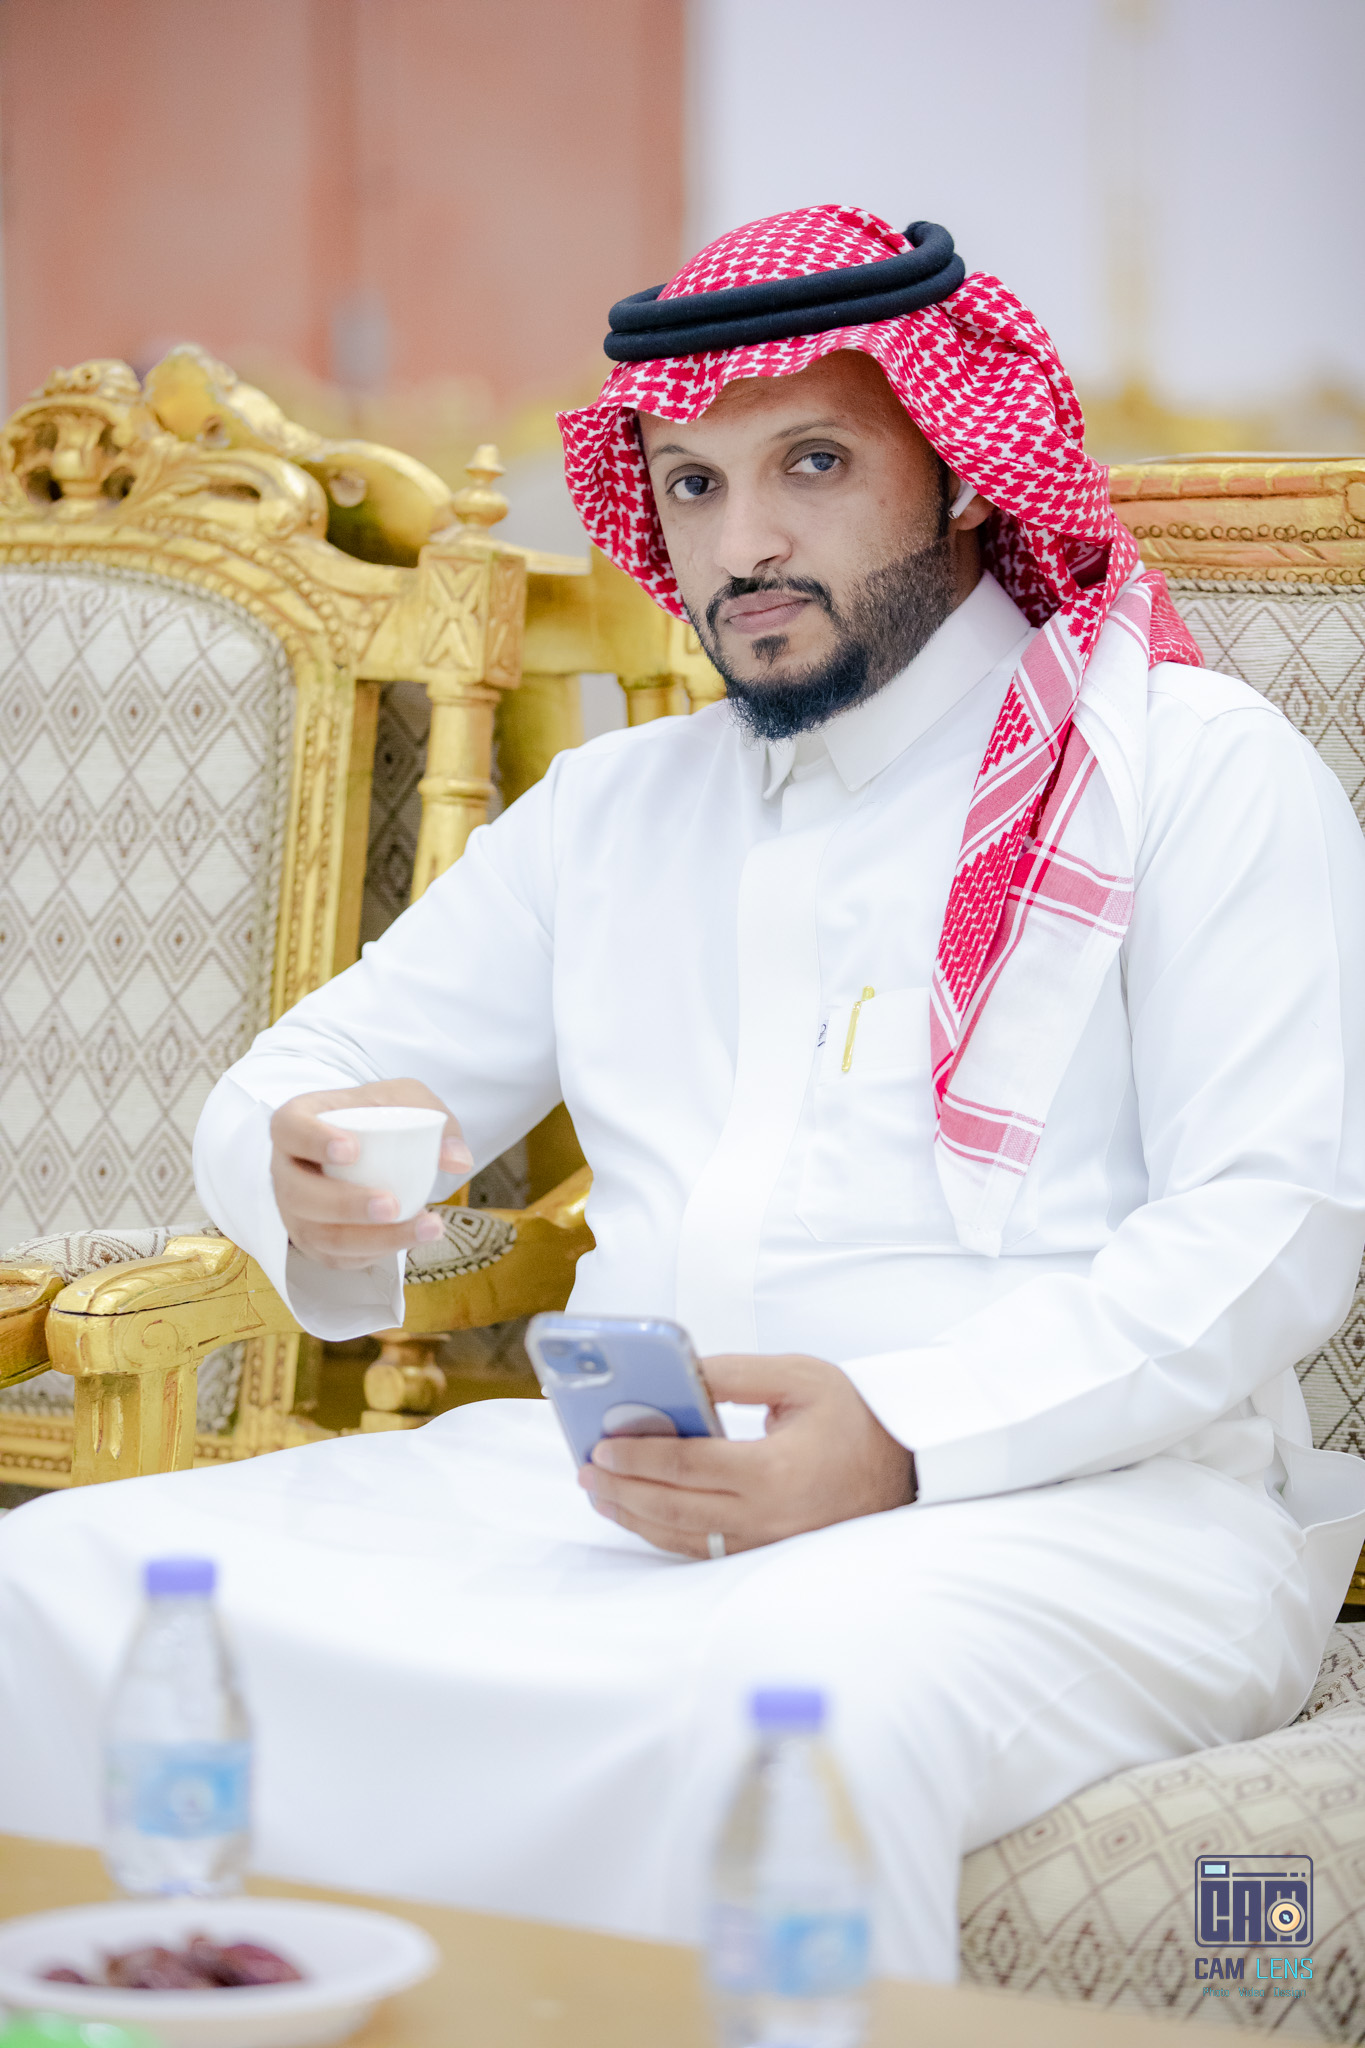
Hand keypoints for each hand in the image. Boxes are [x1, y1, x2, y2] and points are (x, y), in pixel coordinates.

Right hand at [270, 1080, 472, 1269]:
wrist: (369, 1144)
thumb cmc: (379, 1116)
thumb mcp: (406, 1100)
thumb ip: (434, 1118)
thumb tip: (457, 1160)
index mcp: (296, 1123)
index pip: (288, 1128)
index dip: (313, 1141)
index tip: (352, 1149)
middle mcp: (286, 1168)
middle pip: (298, 1194)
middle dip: (344, 1205)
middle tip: (391, 1205)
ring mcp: (295, 1209)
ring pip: (318, 1235)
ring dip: (371, 1239)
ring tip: (424, 1228)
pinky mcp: (313, 1240)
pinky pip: (335, 1257)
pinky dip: (374, 1254)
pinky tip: (410, 1241)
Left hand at [578, 1353, 914, 1557]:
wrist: (905, 1466)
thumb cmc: (853, 1416)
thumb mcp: (798, 1377)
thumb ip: (733, 1373)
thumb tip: (676, 1372)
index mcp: (775, 1470)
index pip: (689, 1466)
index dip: (639, 1457)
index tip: (602, 1446)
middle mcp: (768, 1515)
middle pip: (676, 1508)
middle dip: (623, 1488)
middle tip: (587, 1469)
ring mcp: (769, 1541)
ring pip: (686, 1537)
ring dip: (636, 1517)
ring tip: (601, 1493)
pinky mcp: (769, 1551)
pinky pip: (706, 1550)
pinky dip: (666, 1534)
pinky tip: (641, 1516)